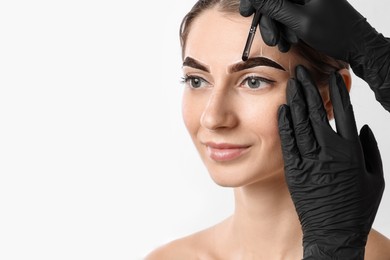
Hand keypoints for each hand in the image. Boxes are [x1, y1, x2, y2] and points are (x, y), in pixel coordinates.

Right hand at [240, 0, 389, 111]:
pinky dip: (285, 28)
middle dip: (268, 19)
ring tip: (284, 43)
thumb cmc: (334, 32)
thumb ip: (275, 8)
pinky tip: (289, 41)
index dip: (256, 0)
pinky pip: (288, 14)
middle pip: (275, 0)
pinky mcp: (308, 7)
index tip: (245, 12)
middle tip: (270, 38)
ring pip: (280, 8)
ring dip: (277, 27)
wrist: (356, 45)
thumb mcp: (300, 21)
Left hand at [278, 65, 384, 257]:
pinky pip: (287, 142)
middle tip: (302, 69)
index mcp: (351, 151)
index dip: (337, 91)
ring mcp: (309, 160)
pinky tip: (281, 108)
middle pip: (317, 112)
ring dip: (295, 100)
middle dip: (309, 87)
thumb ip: (370, 150)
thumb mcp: (374, 179)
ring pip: (300, 123)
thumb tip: (363, 125)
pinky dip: (284, 124)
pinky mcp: (293, 170)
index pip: (343, 112)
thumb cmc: (356, 207)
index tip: (332, 75)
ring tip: (291, 82)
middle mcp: (329, 152)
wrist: (333, 232)